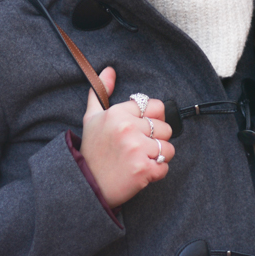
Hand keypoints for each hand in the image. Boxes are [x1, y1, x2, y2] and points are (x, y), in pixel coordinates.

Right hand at [79, 67, 174, 208]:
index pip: (156, 107)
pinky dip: (156, 173)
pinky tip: (140, 173)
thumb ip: (101, 91)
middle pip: (165, 128)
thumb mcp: (91, 118)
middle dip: (155, 140)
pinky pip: (165, 167)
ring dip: (158, 157)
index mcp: (118, 113)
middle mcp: (128, 128)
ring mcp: (136, 149)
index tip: (140, 131)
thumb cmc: (91, 151)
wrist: (85, 185)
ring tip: (138, 160)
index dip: (152, 120)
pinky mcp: (143, 169)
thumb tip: (110, 69)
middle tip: (137, 149)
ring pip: (168, 148)